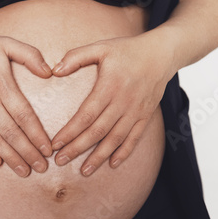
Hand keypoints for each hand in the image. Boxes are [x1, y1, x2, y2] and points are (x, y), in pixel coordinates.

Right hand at [0, 32, 53, 176]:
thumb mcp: (5, 42)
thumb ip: (29, 55)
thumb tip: (49, 72)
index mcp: (1, 84)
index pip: (23, 114)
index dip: (36, 134)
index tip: (48, 149)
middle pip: (10, 132)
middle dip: (28, 152)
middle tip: (42, 167)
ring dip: (10, 157)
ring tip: (24, 172)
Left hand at [50, 35, 174, 175]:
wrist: (162, 53)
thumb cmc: (127, 49)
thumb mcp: (101, 47)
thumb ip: (76, 57)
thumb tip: (54, 70)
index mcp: (109, 86)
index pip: (86, 115)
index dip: (70, 131)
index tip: (55, 144)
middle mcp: (123, 102)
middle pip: (98, 131)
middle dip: (78, 148)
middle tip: (61, 161)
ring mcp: (136, 111)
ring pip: (115, 139)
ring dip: (99, 157)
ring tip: (84, 171)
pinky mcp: (145, 115)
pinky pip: (134, 138)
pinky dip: (124, 152)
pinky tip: (112, 164)